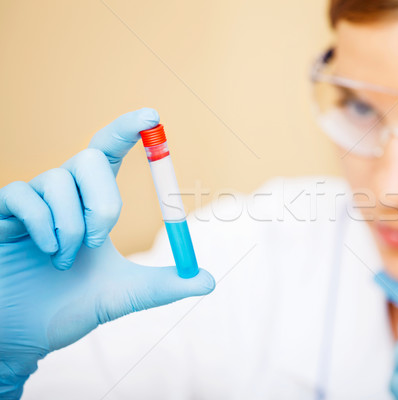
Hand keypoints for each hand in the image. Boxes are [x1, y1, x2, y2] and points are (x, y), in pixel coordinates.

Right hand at [0, 109, 214, 398]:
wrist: (24, 334)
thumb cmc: (70, 307)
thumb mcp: (125, 295)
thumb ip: (165, 286)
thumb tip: (208, 281)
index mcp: (93, 202)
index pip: (111, 151)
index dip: (128, 130)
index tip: (152, 116)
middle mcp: (64, 192)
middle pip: (89, 157)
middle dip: (104, 200)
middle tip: (100, 241)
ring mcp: (32, 200)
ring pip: (58, 179)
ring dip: (72, 226)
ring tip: (66, 260)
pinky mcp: (1, 212)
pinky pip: (22, 194)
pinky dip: (40, 225)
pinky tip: (45, 252)